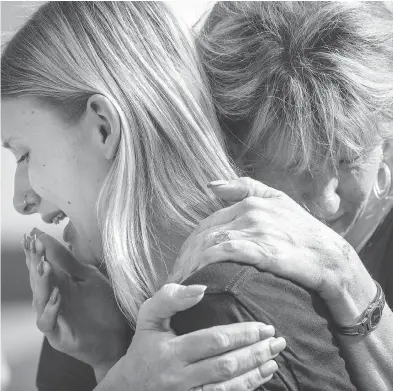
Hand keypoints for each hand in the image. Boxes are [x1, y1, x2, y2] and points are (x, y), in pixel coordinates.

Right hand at [23, 228, 129, 379]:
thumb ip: (69, 261)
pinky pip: (48, 322)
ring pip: (40, 300)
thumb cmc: (103, 306)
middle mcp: (51, 300)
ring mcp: (53, 317)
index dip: (35, 251)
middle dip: (35, 262)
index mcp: (58, 284)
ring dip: (42, 283)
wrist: (117, 335)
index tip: (31, 235)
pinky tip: (57, 297)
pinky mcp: (58, 335)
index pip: (41, 265)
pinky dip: (51, 310)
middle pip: (38, 280)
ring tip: (45, 267)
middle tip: (35, 245)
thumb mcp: (89, 277)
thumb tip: (46, 238)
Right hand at [97, 283, 284, 390]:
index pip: (214, 341)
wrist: (128, 388)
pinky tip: (260, 378)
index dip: (242, 334)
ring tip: (274, 359)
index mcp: (171, 351)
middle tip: (277, 341)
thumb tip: (201, 290)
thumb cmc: (142, 347)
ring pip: (228, 387)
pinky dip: (245, 389)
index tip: (263, 326)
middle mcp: (180, 377)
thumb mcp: (148, 317)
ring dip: (255, 374)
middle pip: (226, 365)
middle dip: (255, 352)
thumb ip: (170, 298)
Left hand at [173, 177, 375, 324]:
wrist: (332, 258)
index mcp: (250, 202)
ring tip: (181, 284)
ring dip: (190, 264)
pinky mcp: (264, 248)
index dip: (190, 245)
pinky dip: (206, 265)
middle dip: (185, 258)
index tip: (182, 264)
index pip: (207, 224)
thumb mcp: (279, 201)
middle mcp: (250, 212)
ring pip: (210, 243)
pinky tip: (197, 280)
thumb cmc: (304, 233)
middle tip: (175, 278)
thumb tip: (210, 185)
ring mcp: (257, 229)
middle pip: (204, 234)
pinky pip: (224, 253)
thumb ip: (246, 187)